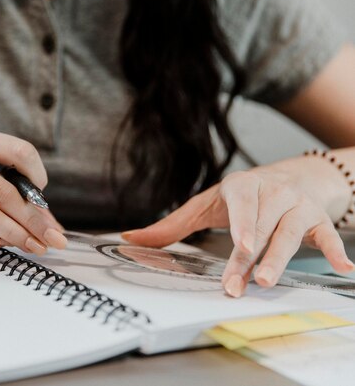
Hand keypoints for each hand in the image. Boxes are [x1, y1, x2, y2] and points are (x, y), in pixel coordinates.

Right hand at [0, 127, 66, 254]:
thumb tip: (48, 222)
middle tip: (51, 239)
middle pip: (3, 190)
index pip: (20, 151)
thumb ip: (10, 187)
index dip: (38, 175)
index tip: (43, 199)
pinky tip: (1, 244)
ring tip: (32, 245)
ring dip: (13, 233)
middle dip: (33, 219)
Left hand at [122, 165, 354, 296]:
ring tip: (267, 282)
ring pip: (288, 233)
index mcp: (240, 186)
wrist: (292, 176)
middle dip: (248, 258)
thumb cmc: (240, 196)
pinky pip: (327, 235)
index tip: (241, 247)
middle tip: (237, 286)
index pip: (241, 204)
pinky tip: (344, 269)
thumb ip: (171, 224)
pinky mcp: (317, 219)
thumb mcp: (205, 205)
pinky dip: (334, 251)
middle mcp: (271, 192)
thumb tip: (128, 239)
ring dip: (280, 259)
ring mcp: (296, 205)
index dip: (242, 225)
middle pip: (260, 228)